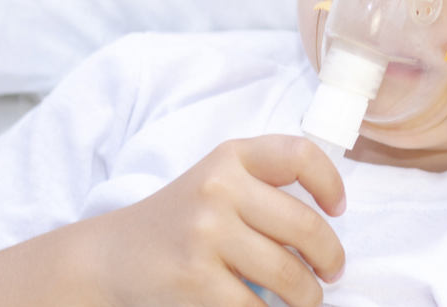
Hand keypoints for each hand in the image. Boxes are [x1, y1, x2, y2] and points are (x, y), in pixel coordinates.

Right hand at [86, 135, 345, 306]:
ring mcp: (205, 234)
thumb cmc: (179, 222)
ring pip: (288, 273)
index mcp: (230, 157)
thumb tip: (330, 220)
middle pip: (304, 226)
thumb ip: (263, 187)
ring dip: (309, 295)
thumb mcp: (216, 182)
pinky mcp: (196, 280)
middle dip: (330, 257)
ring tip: (307, 298)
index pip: (298, 155)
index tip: (337, 209)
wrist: (109, 258)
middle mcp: (218, 188)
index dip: (329, 182)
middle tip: (332, 271)